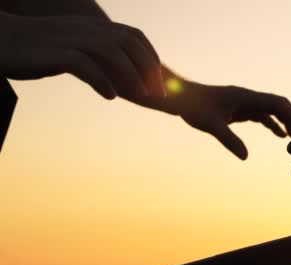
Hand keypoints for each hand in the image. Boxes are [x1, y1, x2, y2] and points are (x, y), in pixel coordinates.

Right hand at [0, 14, 163, 98]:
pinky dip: (102, 80)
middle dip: (148, 67)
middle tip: (159, 93)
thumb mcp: (71, 46)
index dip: (151, 55)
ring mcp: (71, 40)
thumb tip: (114, 72)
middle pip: (128, 42)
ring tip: (142, 95)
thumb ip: (94, 54)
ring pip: (111, 51)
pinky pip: (84, 65)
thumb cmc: (36, 47)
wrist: (1, 40)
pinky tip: (110, 96)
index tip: (160, 78)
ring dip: (131, 74)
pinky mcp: (55, 54)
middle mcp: (85, 30)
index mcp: (92, 27)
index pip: (133, 35)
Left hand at [164, 82, 290, 159]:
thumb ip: (229, 140)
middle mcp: (249, 98)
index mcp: (246, 97)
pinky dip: (273, 124)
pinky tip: (280, 135)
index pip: (277, 103)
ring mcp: (245, 103)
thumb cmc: (194, 107)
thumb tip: (245, 157)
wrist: (180, 97)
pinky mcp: (239, 109)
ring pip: (272, 110)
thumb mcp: (211, 125)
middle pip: (279, 105)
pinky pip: (262, 115)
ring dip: (285, 122)